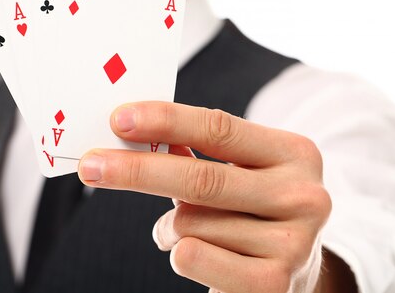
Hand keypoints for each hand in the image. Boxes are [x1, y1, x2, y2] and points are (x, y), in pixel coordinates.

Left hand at [77, 102, 331, 292]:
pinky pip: (193, 256)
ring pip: (189, 224)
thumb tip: (131, 134)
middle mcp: (303, 196)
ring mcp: (294, 243)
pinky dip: (180, 253)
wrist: (296, 271)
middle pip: (200, 178)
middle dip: (136, 170)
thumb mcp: (240, 173)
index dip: (165, 120)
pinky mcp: (274, 283)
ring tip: (188, 232)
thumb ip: (198, 153)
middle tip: (91, 165)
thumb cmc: (251, 211)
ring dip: (169, 227)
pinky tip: (201, 255)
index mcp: (294, 153)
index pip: (219, 129)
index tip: (118, 118)